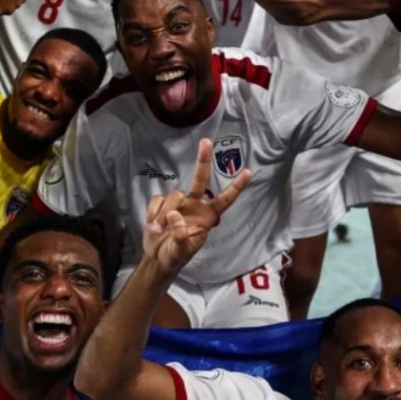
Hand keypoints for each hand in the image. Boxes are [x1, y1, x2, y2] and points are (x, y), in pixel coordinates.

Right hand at [142, 138, 250, 275]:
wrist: (158, 258)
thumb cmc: (177, 254)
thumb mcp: (182, 251)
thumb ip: (181, 236)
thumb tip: (174, 216)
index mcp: (208, 216)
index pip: (225, 199)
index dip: (236, 187)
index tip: (248, 172)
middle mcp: (196, 205)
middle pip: (200, 179)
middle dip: (203, 160)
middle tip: (206, 142)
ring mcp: (179, 203)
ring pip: (174, 195)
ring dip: (165, 212)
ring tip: (159, 230)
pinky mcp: (162, 204)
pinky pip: (157, 200)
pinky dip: (153, 212)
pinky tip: (152, 225)